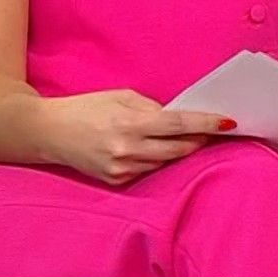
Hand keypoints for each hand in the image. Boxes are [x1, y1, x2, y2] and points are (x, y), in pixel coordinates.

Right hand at [43, 89, 235, 184]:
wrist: (48, 132)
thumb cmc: (85, 108)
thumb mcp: (118, 95)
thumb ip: (150, 107)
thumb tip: (178, 118)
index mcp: (130, 123)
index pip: (179, 125)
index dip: (207, 124)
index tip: (229, 122)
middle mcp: (128, 150)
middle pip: (180, 149)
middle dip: (199, 140)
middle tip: (214, 131)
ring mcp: (123, 169)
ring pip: (166, 162)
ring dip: (178, 151)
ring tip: (182, 138)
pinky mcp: (117, 181)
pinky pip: (148, 171)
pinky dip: (155, 160)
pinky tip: (151, 149)